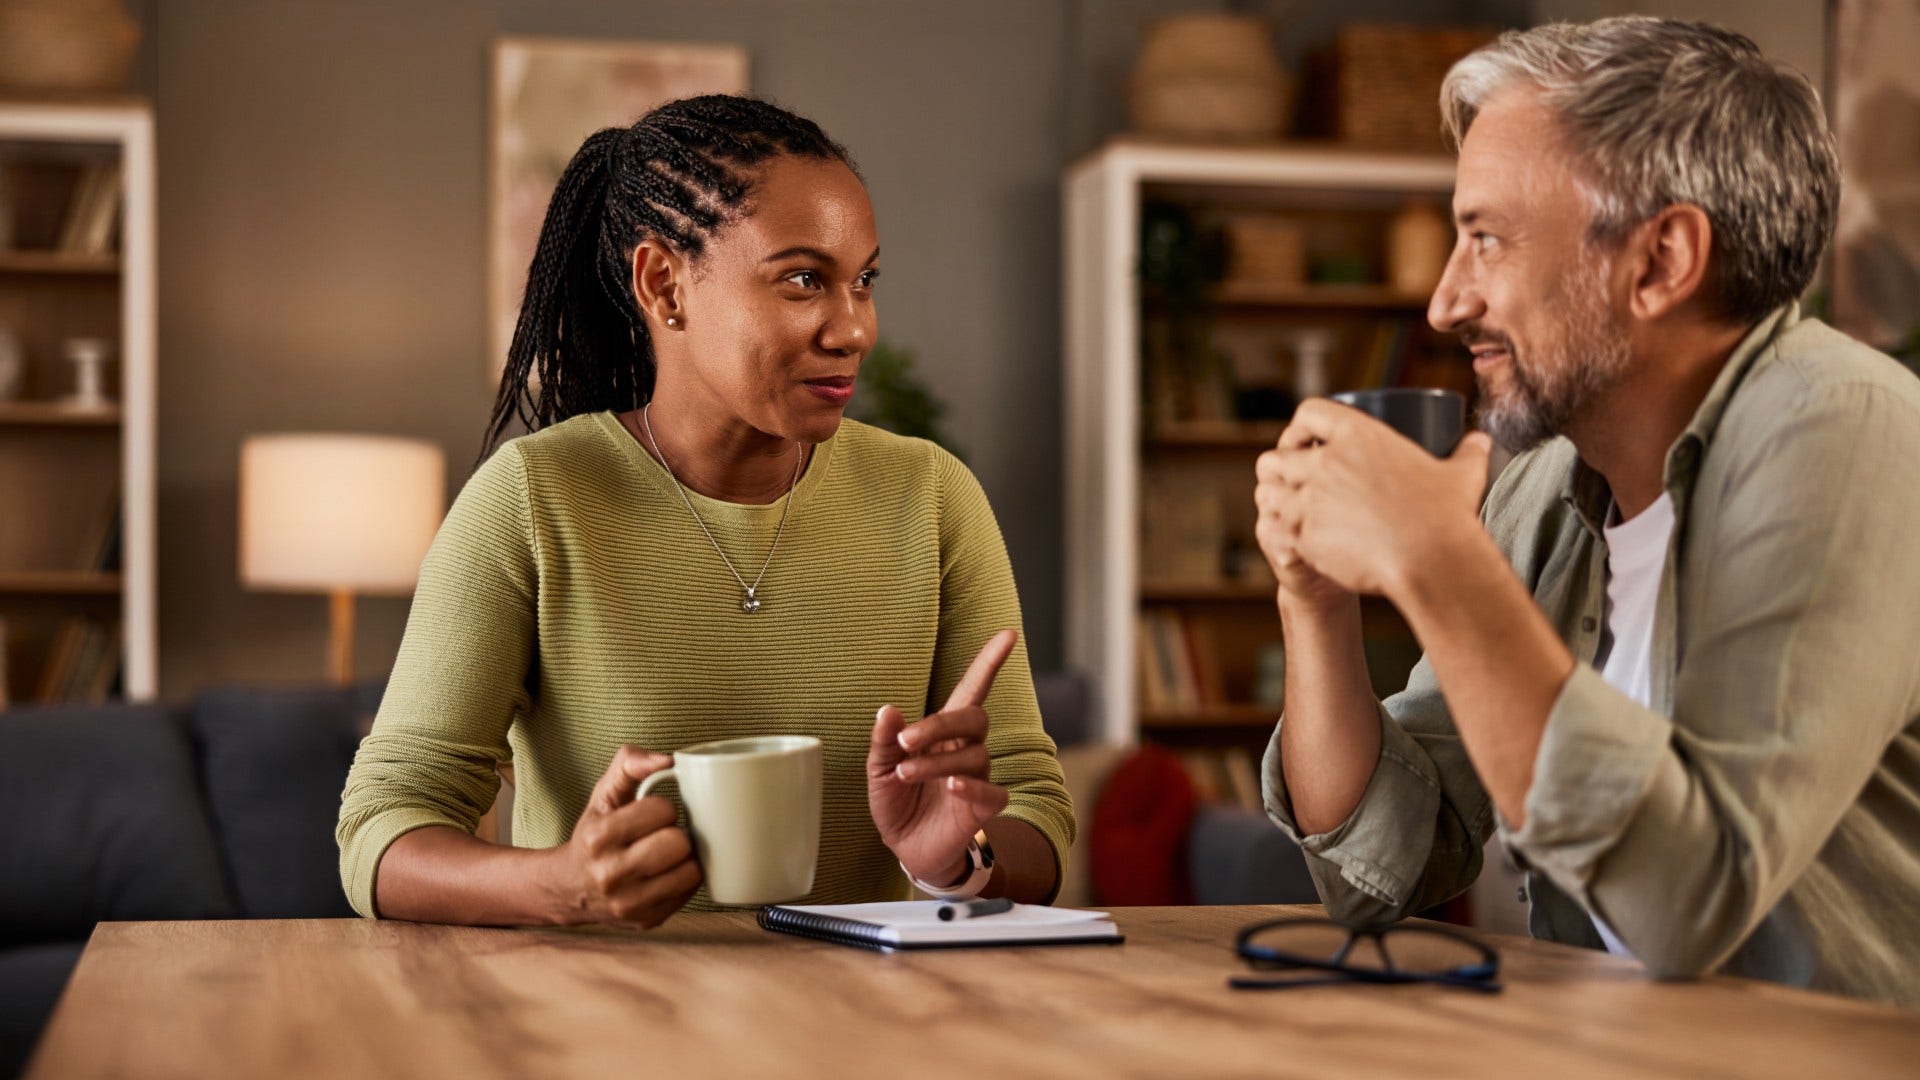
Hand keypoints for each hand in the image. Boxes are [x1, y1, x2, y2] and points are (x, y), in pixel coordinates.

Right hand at [547, 745, 701, 928]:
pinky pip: (690, 892)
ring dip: (685, 858)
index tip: (653, 813)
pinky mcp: (646, 921)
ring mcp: (628, 903)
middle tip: (663, 834)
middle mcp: (609, 875)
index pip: (662, 811)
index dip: (664, 807)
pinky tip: (667, 872)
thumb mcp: (604, 793)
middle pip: (677, 844)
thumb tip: (667, 760)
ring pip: (690, 871)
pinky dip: (684, 878)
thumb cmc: (595, 832)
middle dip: (676, 833)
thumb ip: (630, 763)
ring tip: (668, 854)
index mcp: (598, 838)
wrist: (570, 888)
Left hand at [868, 629, 1016, 886]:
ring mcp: (977, 777)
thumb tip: (887, 709)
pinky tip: (952, 786)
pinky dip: (972, 786)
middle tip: (905, 741)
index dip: (989, 662)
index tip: (1008, 635)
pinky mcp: (983, 807)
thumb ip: (883, 740)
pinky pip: (991, 791)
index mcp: (942, 732)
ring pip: (974, 755)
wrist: (906, 847)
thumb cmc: (897, 801)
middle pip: (974, 718)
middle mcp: (965, 749)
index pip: (972, 690)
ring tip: (905, 773)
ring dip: (937, 762)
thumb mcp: (878, 769)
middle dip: (940, 724)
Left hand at [1257, 399, 1492, 601]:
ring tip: (1286, 508)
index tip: (1303, 441)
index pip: (1309, 412)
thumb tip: (1481, 440)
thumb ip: (1469, 453)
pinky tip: (1290, 539)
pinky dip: (1280, 532)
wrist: (1430, 562)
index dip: (1300, 426)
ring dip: (1273, 499)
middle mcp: (1325, 462)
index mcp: (1357, 435)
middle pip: (1276, 456)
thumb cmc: (1447, 517)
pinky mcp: (1304, 534)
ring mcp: (1310, 499)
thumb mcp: (1461, 475)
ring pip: (1267, 491)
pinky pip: (1275, 528)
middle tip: (1290, 481)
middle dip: (1278, 468)